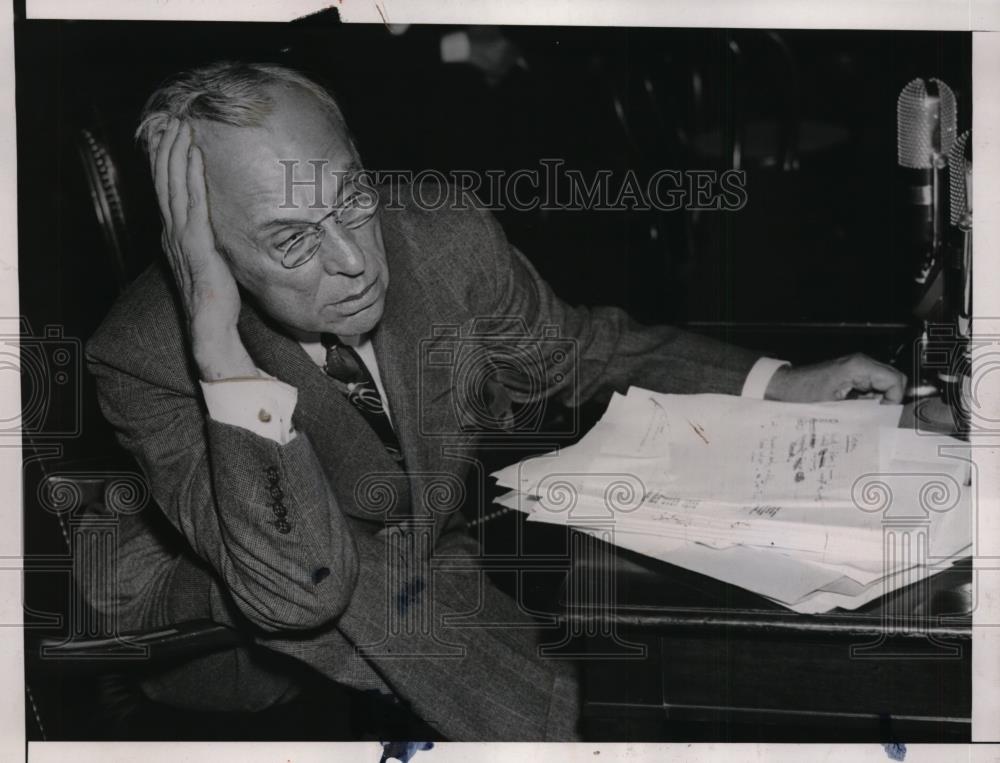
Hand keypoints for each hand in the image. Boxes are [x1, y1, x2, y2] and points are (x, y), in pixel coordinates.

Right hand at [151, 119, 255, 379]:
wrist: (211, 328)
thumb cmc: (218, 298)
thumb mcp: (215, 262)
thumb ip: (217, 241)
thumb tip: (232, 225)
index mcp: (176, 237)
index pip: (168, 191)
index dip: (166, 162)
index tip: (170, 135)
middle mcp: (174, 234)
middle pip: (167, 182)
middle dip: (168, 148)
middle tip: (171, 118)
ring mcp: (183, 238)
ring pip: (176, 186)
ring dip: (177, 153)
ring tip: (181, 126)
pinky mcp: (197, 245)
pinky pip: (194, 203)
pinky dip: (193, 176)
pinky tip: (197, 155)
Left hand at [764, 353, 907, 403]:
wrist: (782, 387)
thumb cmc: (800, 393)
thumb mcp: (834, 407)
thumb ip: (862, 413)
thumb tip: (881, 423)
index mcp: (859, 366)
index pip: (896, 381)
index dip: (894, 400)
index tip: (883, 414)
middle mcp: (860, 364)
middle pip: (893, 382)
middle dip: (888, 401)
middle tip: (874, 416)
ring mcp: (856, 370)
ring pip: (883, 387)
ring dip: (877, 402)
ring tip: (860, 414)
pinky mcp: (851, 376)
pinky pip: (871, 389)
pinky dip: (868, 401)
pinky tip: (854, 410)